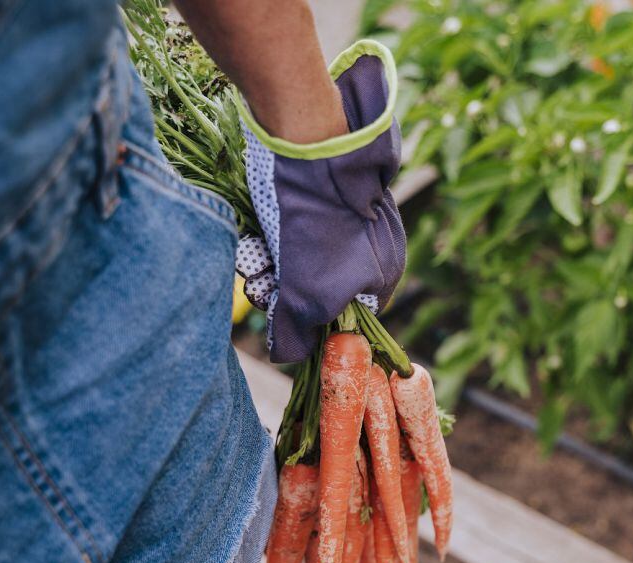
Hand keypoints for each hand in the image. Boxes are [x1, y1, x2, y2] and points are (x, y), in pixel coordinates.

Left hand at [235, 41, 405, 362]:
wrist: (305, 137)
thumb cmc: (316, 222)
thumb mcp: (310, 293)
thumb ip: (301, 333)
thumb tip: (288, 356)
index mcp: (381, 273)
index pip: (345, 319)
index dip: (311, 323)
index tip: (283, 315)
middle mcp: (366, 249)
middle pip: (315, 291)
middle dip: (282, 292)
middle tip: (260, 283)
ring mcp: (339, 220)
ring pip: (295, 262)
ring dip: (267, 267)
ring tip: (253, 255)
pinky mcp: (312, 198)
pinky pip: (286, 233)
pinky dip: (265, 239)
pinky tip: (251, 234)